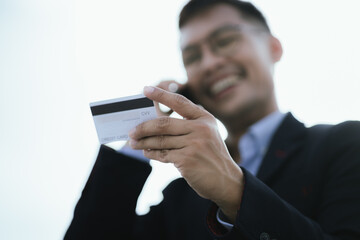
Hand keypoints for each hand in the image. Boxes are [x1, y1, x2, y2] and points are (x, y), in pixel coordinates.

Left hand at [129, 86, 243, 222]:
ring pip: (160, 140)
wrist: (225, 180)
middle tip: (131, 131)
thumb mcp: (206, 135)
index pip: (179, 102)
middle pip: (164, 124)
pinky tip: (146, 152)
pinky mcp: (187, 159)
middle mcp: (200, 129)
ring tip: (133, 143)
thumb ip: (187, 126)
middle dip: (144, 127)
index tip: (145, 89)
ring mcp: (194, 144)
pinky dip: (151, 153)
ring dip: (143, 142)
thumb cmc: (211, 156)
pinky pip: (163, 154)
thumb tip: (154, 123)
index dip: (161, 95)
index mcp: (204, 119)